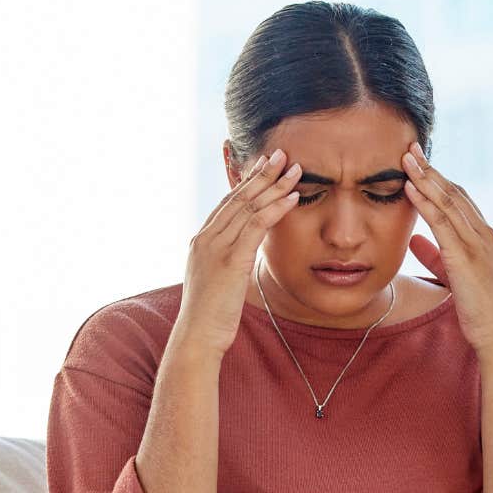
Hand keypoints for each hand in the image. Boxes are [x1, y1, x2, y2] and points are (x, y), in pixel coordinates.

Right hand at [174, 149, 303, 355]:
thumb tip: (240, 259)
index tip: (264, 166)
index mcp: (202, 241)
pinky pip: (256, 225)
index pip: (227, 203)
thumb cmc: (209, 318)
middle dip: (262, 174)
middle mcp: (206, 237)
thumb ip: (227, 264)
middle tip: (282, 154)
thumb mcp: (217, 284)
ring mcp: (216, 247)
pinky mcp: (230, 259)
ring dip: (275, 185)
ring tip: (295, 169)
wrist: (197, 337)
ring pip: (249, 206)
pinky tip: (293, 197)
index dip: (247, 183)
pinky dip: (276, 208)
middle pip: (238, 197)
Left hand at [402, 142, 492, 351]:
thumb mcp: (453, 276)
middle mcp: (484, 234)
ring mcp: (477, 243)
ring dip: (425, 178)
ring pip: (448, 201)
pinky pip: (442, 222)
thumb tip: (413, 239)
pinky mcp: (465, 257)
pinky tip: (411, 188)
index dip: (439, 179)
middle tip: (410, 148)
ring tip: (406, 159)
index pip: (460, 199)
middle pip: (454, 192)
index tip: (419, 162)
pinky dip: (425, 202)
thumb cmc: (478, 309)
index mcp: (484, 237)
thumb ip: (435, 255)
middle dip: (431, 169)